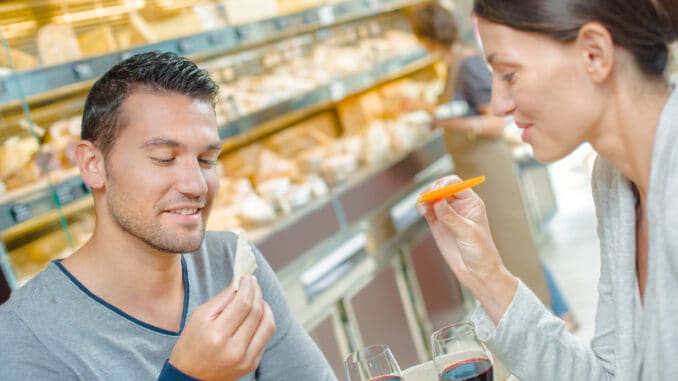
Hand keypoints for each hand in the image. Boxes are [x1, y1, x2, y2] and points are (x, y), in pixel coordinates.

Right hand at [168, 276, 275, 380]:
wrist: (190, 377)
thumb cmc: (191, 343)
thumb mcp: (200, 317)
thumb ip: (223, 299)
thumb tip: (240, 281)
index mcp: (216, 335)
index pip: (243, 304)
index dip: (248, 286)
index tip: (247, 276)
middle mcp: (234, 349)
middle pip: (256, 312)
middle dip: (257, 292)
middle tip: (253, 282)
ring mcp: (245, 359)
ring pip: (267, 324)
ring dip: (265, 306)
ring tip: (256, 297)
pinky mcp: (252, 364)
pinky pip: (266, 337)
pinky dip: (264, 321)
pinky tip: (256, 314)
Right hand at [416, 176, 516, 321]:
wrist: (477, 273)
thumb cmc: (481, 252)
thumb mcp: (468, 233)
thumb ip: (451, 216)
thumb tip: (437, 200)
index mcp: (471, 203)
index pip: (455, 184)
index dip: (443, 184)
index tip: (435, 193)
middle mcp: (459, 206)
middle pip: (441, 187)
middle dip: (432, 190)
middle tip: (425, 199)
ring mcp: (447, 214)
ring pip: (432, 198)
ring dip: (425, 198)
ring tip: (422, 206)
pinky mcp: (438, 224)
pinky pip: (427, 210)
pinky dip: (422, 207)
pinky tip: (421, 210)